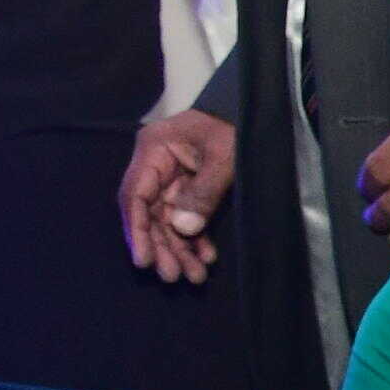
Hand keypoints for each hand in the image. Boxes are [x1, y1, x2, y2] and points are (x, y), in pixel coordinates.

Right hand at [120, 109, 236, 282]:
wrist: (254, 113)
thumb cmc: (235, 126)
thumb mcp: (224, 156)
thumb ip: (204, 192)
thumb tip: (183, 228)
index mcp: (153, 150)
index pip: (135, 196)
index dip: (137, 230)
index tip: (143, 259)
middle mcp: (156, 166)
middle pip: (150, 214)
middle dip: (161, 247)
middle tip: (173, 277)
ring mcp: (173, 179)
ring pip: (169, 221)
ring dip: (179, 249)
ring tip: (193, 277)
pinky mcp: (191, 189)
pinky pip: (188, 218)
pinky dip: (196, 239)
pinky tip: (205, 258)